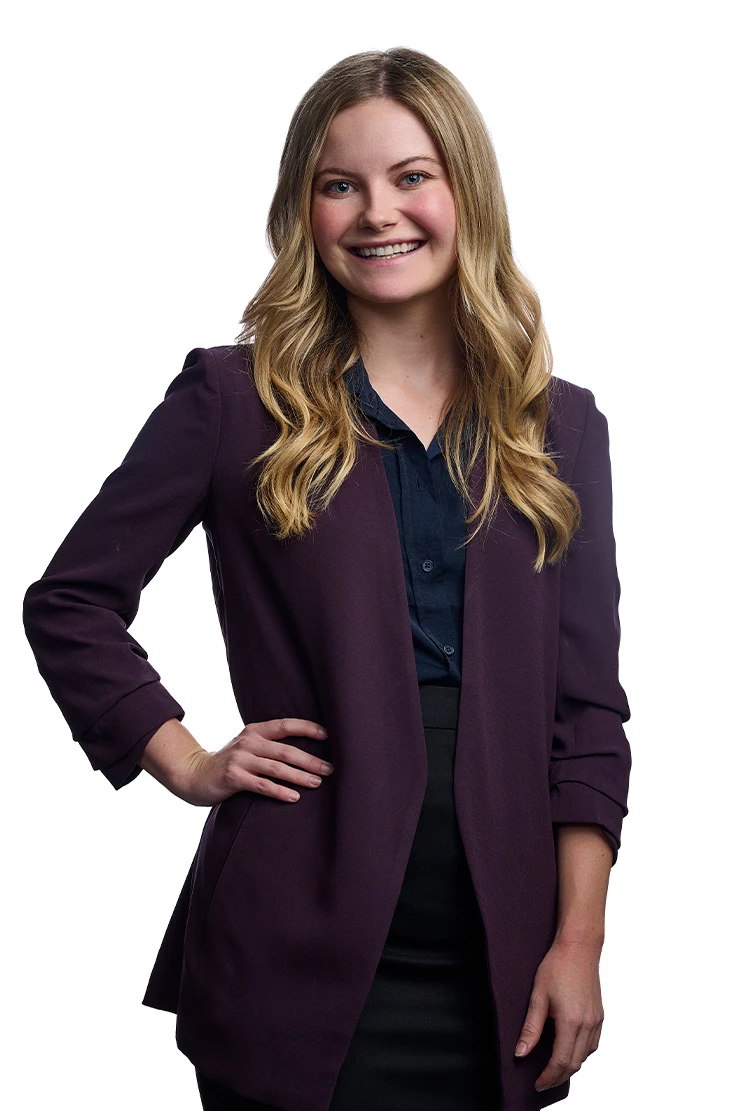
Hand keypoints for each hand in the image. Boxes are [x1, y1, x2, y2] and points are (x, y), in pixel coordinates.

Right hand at [140, 717, 333, 805]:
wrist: (194, 774)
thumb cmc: (229, 762)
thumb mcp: (248, 746)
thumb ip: (269, 745)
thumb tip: (305, 751)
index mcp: (255, 731)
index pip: (285, 725)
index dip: (307, 728)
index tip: (327, 735)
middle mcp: (248, 742)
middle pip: (285, 750)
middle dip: (310, 760)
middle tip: (329, 769)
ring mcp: (240, 759)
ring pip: (277, 768)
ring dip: (300, 776)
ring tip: (317, 783)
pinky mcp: (233, 778)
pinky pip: (262, 785)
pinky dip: (280, 791)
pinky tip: (294, 797)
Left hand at [514, 937, 603, 1092]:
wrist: (579, 948)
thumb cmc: (557, 966)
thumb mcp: (538, 996)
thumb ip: (531, 1028)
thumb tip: (521, 1053)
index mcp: (571, 1022)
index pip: (561, 1061)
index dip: (548, 1077)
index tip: (537, 1083)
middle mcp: (588, 1025)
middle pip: (575, 1064)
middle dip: (558, 1077)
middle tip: (542, 1081)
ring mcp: (596, 1021)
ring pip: (585, 1056)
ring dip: (570, 1066)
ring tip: (553, 1068)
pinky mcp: (600, 1016)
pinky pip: (592, 1045)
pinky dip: (581, 1053)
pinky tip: (569, 1050)